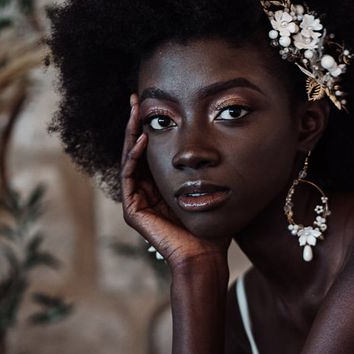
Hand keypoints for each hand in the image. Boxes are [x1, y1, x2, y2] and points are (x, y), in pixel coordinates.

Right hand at [121, 94, 228, 268]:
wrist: (207, 254)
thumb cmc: (214, 224)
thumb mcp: (211, 186)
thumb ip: (208, 166)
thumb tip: (224, 138)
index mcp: (160, 186)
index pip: (151, 149)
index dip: (149, 126)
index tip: (152, 101)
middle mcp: (145, 192)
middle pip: (135, 150)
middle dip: (135, 123)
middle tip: (135, 98)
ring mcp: (137, 201)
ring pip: (129, 159)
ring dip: (131, 134)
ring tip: (136, 111)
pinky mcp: (133, 211)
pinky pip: (129, 177)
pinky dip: (134, 156)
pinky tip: (142, 138)